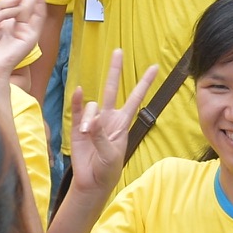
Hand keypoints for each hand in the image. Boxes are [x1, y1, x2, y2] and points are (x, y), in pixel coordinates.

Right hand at [64, 46, 163, 201]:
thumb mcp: (111, 153)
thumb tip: (92, 120)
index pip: (136, 98)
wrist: (92, 182)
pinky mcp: (77, 127)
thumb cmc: (108, 168)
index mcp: (122, 122)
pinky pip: (77, 111)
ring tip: (88, 133)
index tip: (155, 67)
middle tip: (118, 51)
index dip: (144, 83)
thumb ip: (102, 136)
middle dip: (115, 70)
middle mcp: (108, 117)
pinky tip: (78, 92)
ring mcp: (93, 121)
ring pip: (92, 107)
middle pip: (112, 88)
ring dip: (90, 118)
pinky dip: (77, 102)